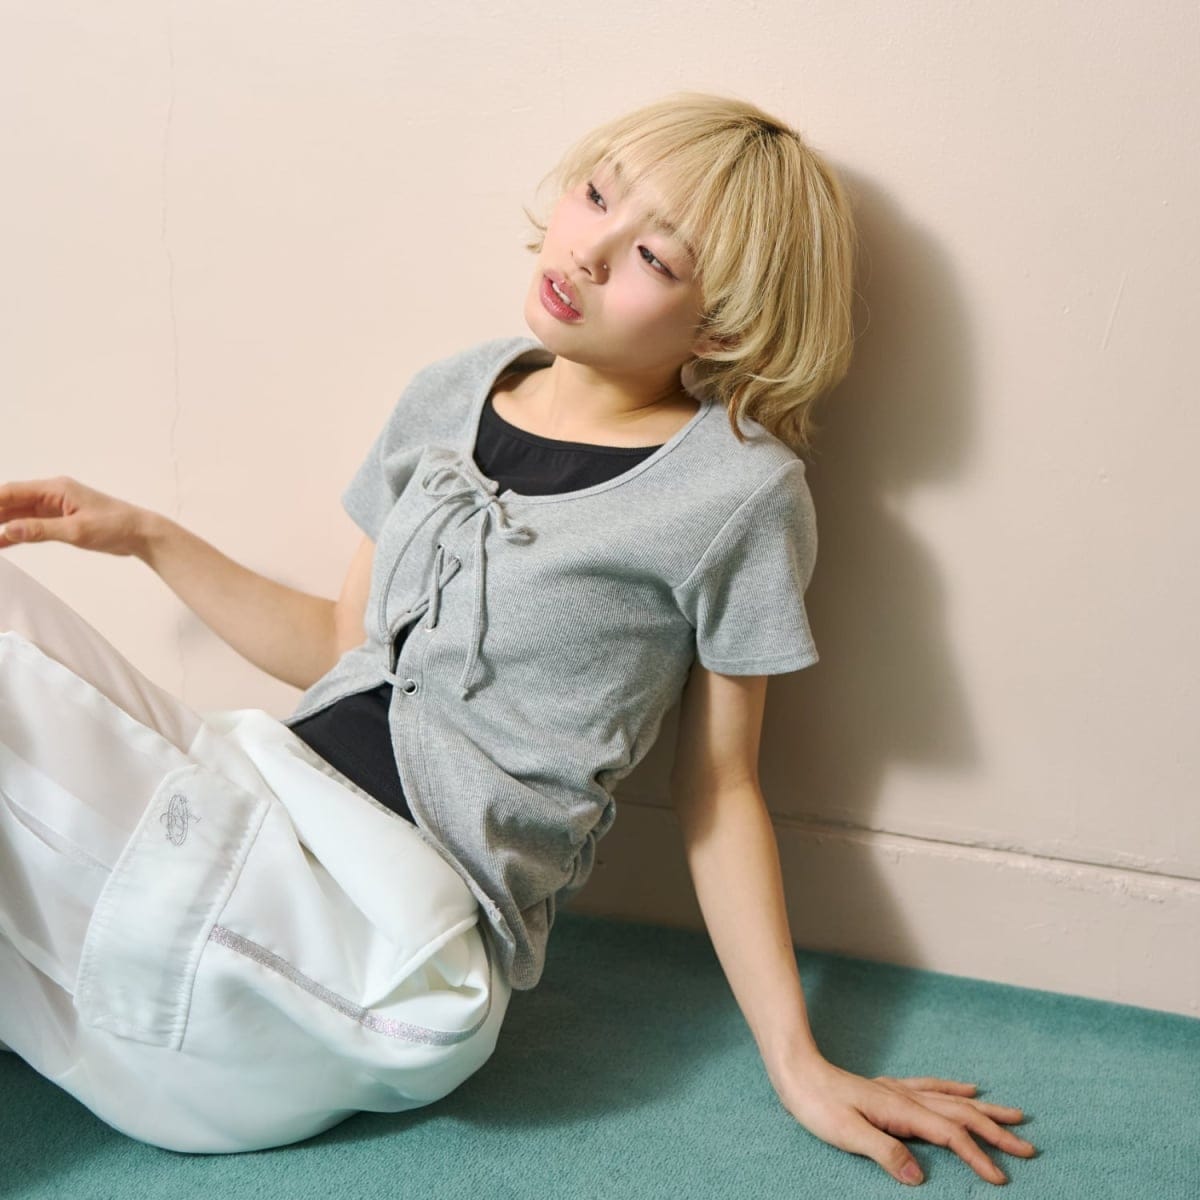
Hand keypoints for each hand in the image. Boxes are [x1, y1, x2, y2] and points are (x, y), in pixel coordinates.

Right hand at [0, 476, 151, 557]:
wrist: (140, 533)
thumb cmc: (115, 525)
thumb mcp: (77, 530)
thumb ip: (42, 530)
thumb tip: (9, 530)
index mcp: (55, 489)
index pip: (11, 492)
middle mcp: (52, 495)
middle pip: (11, 502)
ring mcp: (55, 508)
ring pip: (18, 515)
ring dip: (0, 525)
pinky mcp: (61, 521)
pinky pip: (31, 525)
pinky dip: (16, 533)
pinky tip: (1, 542)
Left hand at [776, 1056, 1035, 1186]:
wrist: (797, 1072)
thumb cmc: (817, 1105)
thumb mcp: (847, 1134)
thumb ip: (884, 1153)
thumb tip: (919, 1178)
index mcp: (901, 1111)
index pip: (950, 1137)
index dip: (978, 1158)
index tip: (1001, 1180)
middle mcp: (906, 1097)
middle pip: (962, 1115)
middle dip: (997, 1132)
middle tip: (1029, 1149)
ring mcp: (899, 1090)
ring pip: (953, 1101)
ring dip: (986, 1111)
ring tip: (1016, 1116)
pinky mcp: (890, 1089)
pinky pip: (932, 1088)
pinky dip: (955, 1090)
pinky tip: (969, 1088)